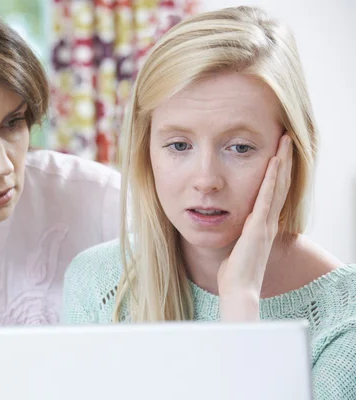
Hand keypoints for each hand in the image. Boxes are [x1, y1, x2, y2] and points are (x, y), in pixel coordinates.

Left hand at [217, 134, 292, 320]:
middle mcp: (268, 222)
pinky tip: (274, 162)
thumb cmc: (235, 273)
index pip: (273, 193)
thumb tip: (230, 224)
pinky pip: (266, 197)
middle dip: (284, 160)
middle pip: (280, 184)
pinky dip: (271, 178)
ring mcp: (265, 223)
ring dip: (282, 162)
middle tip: (287, 139)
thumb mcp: (236, 248)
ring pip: (277, 186)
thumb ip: (238, 235)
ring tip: (285, 141)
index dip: (278, 173)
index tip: (278, 153)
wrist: (239, 289)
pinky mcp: (258, 227)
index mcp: (263, 226)